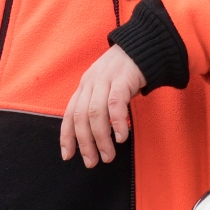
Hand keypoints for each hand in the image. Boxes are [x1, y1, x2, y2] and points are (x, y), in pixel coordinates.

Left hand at [60, 45, 145, 167]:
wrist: (142, 47)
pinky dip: (117, 122)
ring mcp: (105, 80)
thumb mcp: (105, 87)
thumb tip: (94, 134)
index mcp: (85, 87)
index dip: (67, 136)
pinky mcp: (122, 79)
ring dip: (101, 138)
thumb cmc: (124, 72)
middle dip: (85, 143)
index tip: (67, 156)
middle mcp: (91, 83)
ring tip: (109, 156)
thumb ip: (98, 105)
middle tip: (92, 162)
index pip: (69, 114)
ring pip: (96, 113)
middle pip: (81, 116)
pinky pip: (115, 103)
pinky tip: (122, 137)